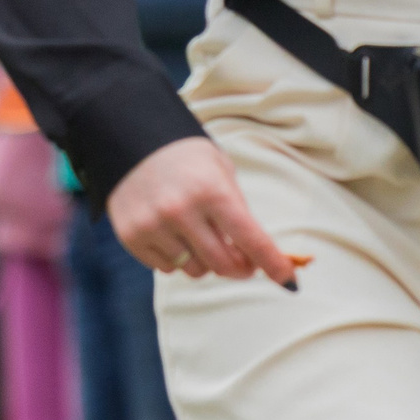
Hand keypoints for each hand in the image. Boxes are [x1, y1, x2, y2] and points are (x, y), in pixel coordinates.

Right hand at [108, 138, 297, 285]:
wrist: (128, 137)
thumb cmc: (188, 160)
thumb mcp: (222, 174)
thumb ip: (240, 214)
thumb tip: (259, 259)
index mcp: (212, 192)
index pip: (252, 241)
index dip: (274, 266)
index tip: (290, 283)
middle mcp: (181, 210)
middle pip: (224, 265)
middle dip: (240, 268)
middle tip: (243, 261)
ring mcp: (153, 225)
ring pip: (195, 270)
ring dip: (205, 261)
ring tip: (199, 235)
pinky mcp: (131, 236)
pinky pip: (168, 268)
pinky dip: (176, 258)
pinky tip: (172, 233)